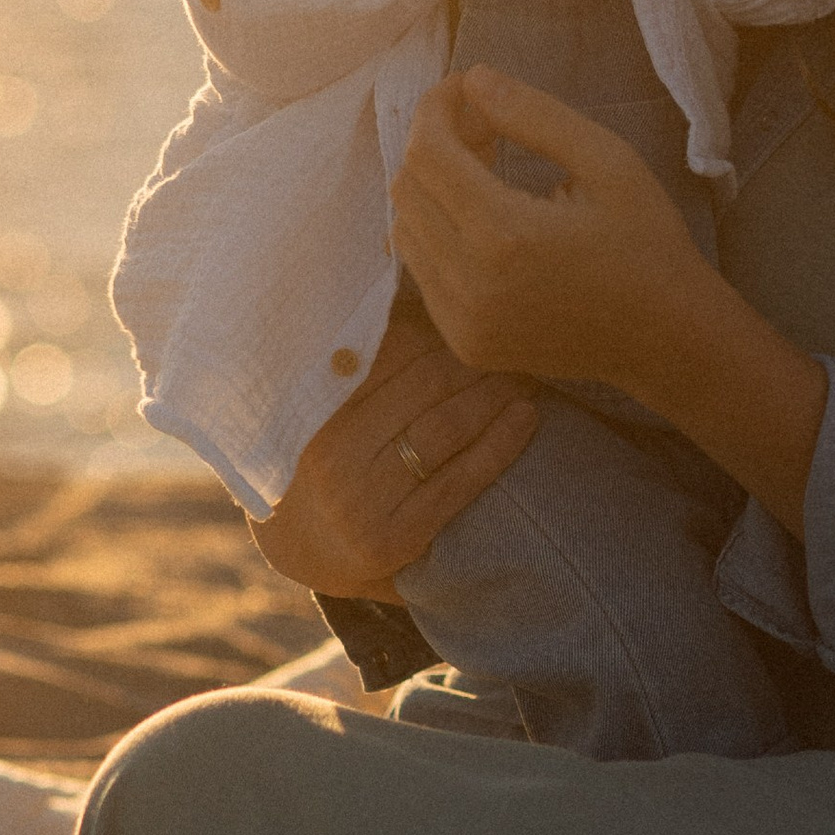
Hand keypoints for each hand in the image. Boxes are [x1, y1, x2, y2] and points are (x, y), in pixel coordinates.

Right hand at [247, 307, 536, 596]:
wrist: (306, 548)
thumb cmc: (333, 458)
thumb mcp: (331, 407)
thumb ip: (367, 361)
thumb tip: (424, 286)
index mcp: (311, 408)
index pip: (390, 350)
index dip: (441, 330)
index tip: (474, 314)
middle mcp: (329, 454)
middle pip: (424, 385)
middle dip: (477, 359)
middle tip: (516, 339)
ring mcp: (359, 501)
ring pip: (445, 427)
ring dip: (495, 394)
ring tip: (526, 373)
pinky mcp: (393, 538)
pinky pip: (460, 479)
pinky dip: (501, 443)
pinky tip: (527, 416)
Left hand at [390, 69, 707, 395]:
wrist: (667, 341)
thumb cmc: (648, 244)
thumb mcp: (609, 161)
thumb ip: (535, 114)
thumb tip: (474, 79)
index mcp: (506, 235)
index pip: (428, 152)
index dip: (436, 107)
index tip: (465, 89)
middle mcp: (470, 284)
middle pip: (408, 188)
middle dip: (435, 143)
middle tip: (485, 128)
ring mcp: (463, 322)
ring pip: (405, 230)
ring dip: (433, 189)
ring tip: (485, 172)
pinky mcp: (466, 343)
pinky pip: (424, 272)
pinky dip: (439, 234)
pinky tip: (484, 221)